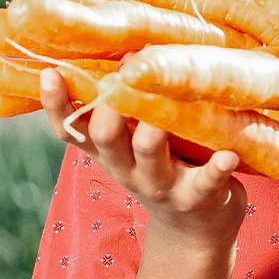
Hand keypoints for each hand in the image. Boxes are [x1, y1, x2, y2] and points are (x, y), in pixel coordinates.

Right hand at [38, 68, 246, 251]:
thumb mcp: (134, 143)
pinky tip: (228, 156)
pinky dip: (217, 168)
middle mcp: (128, 168)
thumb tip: (122, 49)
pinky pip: (206, 182)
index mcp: (109, 152)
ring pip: (148, 154)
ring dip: (152, 130)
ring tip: (163, 107)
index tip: (49, 72)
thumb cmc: (165, 167)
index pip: (71, 130)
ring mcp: (163, 184)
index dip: (56, 105)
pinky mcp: (199, 196)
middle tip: (124, 75)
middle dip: (110, 108)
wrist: (196, 228)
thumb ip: (124, 107)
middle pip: (106, 138)